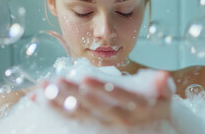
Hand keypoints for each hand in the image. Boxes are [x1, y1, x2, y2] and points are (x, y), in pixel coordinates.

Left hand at [41, 71, 173, 126]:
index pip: (116, 97)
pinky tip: (40, 99)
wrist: (155, 126)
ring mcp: (106, 125)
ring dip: (58, 102)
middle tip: (54, 81)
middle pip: (92, 107)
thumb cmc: (155, 103)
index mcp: (136, 107)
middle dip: (71, 94)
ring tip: (41, 89)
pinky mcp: (95, 126)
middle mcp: (120, 119)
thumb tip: (164, 78)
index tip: (84, 79)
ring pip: (79, 115)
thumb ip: (160, 86)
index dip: (101, 89)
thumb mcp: (163, 94)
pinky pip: (72, 120)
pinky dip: (55, 109)